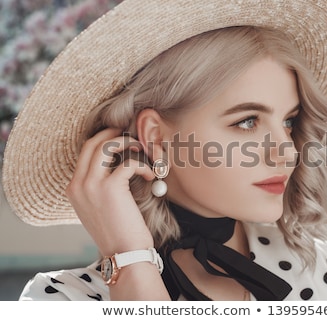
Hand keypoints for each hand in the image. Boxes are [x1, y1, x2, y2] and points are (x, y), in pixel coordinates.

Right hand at [66, 128, 154, 255]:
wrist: (123, 255)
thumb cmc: (118, 233)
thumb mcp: (99, 208)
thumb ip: (99, 188)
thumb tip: (116, 168)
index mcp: (73, 189)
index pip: (84, 153)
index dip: (103, 141)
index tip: (119, 139)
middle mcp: (78, 185)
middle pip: (92, 143)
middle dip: (112, 134)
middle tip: (131, 136)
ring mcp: (91, 185)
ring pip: (106, 146)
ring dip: (127, 143)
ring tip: (142, 149)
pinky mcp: (111, 188)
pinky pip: (128, 163)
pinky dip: (142, 165)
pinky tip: (150, 175)